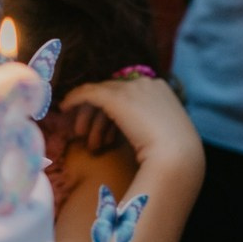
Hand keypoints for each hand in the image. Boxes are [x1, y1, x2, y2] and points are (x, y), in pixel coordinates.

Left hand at [62, 77, 203, 180]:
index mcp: (161, 90)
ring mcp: (131, 88)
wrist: (178, 158)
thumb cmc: (176, 156)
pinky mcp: (115, 96)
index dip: (114, 112)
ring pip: (100, 95)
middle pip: (113, 93)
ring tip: (84, 137)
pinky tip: (64, 108)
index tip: (106, 129)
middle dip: (98, 114)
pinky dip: (74, 99)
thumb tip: (134, 127)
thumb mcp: (166, 134)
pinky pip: (87, 93)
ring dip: (88, 115)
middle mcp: (146, 83)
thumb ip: (150, 123)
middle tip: (86, 134)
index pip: (130, 95)